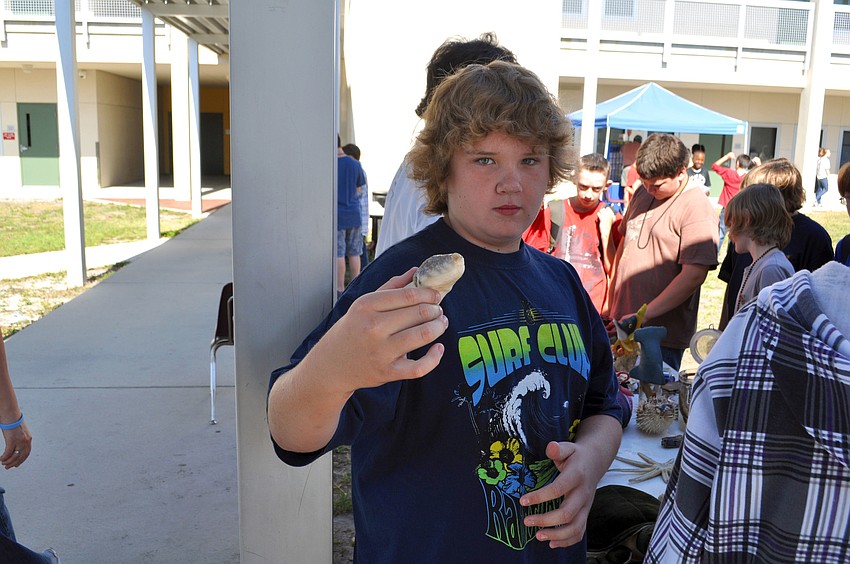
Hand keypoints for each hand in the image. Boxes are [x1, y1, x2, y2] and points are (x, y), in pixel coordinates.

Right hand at [1, 423, 32, 468]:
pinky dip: (4, 457)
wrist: (11, 416)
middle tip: (7, 467)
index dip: (21, 460)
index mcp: (29, 439)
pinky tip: (1, 459)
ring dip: (8, 461)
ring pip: (14, 456)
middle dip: (14, 463)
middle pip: (21, 456)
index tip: (16, 465)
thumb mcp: (20, 433)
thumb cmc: (14, 423)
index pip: (27, 453)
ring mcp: (20, 441)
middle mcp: (26, 441)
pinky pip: (8, 453)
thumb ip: (20, 440)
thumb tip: (15, 448)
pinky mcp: (12, 440)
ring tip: (3, 463)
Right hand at [315, 267, 448, 391]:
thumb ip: (391, 287)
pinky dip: (434, 357)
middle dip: (435, 310)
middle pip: (419, 313)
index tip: (436, 295)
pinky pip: (419, 367)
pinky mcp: (387, 372)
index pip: (408, 295)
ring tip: (441, 323)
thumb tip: (415, 271)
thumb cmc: (351, 331)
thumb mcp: (364, 305)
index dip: (428, 294)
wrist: (331, 365)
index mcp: (367, 306)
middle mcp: (373, 327)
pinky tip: (438, 348)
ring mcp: (381, 351)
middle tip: (438, 310)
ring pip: (422, 335)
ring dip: (438, 327)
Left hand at [519, 441, 597, 547]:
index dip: (540, 496)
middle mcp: (583, 494)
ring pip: (575, 527)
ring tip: (538, 535)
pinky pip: (580, 532)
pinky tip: (551, 542)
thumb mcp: (568, 447)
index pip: (558, 489)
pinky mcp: (585, 513)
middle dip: (546, 521)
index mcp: (577, 476)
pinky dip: (567, 541)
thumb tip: (550, 448)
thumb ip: (558, 449)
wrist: (595, 461)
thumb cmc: (576, 456)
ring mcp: (586, 506)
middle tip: (527, 521)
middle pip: (567, 513)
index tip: (523, 501)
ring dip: (556, 535)